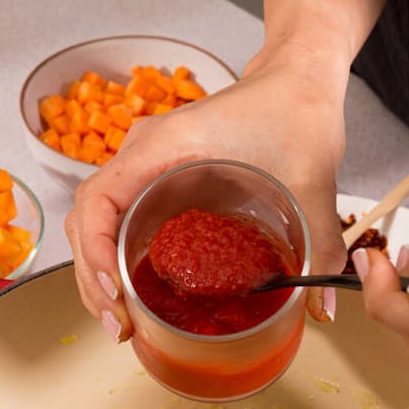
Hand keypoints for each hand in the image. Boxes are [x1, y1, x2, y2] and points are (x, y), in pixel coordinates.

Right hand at [64, 60, 348, 342]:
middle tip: (120, 327)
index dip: (95, 252)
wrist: (296, 82)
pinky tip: (136, 295)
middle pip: (88, 221)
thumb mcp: (312, 185)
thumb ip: (319, 248)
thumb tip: (321, 311)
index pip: (98, 199)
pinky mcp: (160, 180)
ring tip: (122, 321)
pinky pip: (121, 221)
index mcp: (165, 147)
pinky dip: (118, 259)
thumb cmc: (295, 113)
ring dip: (100, 273)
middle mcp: (144, 155)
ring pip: (98, 223)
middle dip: (94, 279)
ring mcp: (148, 167)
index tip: (115, 294)